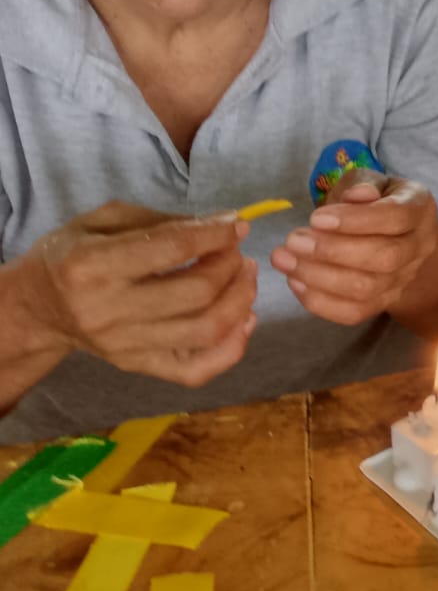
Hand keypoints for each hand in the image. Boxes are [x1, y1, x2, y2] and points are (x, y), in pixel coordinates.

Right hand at [16, 202, 256, 385]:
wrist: (39, 307)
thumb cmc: (75, 254)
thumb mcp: (105, 220)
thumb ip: (163, 221)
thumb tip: (223, 226)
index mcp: (93, 264)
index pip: (172, 249)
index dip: (216, 234)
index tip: (238, 225)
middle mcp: (107, 310)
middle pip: (196, 294)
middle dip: (230, 266)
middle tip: (238, 252)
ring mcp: (123, 346)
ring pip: (204, 332)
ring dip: (240, 301)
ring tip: (245, 277)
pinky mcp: (136, 367)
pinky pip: (196, 371)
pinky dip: (231, 349)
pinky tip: (244, 320)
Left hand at [271, 169, 437, 325]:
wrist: (387, 234)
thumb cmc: (371, 201)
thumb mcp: (366, 181)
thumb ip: (360, 184)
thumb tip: (354, 196)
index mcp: (420, 208)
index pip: (396, 217)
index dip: (356, 220)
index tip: (315, 218)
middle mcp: (420, 247)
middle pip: (385, 258)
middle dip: (333, 251)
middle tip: (293, 241)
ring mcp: (405, 279)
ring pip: (367, 289)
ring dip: (319, 277)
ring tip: (284, 259)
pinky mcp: (384, 302)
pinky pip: (354, 312)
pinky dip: (320, 301)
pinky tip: (295, 281)